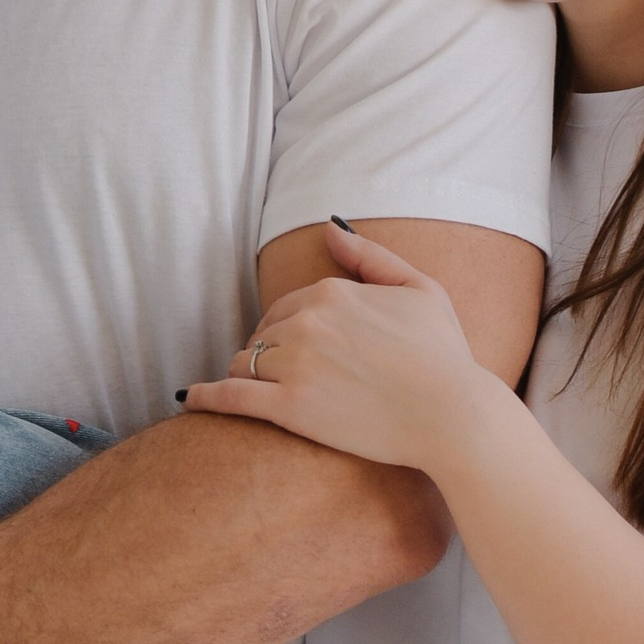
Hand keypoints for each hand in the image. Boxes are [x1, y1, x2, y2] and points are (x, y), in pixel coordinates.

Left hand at [186, 222, 507, 471]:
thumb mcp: (420, 289)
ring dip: (245, 375)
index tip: (298, 351)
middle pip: (262, 333)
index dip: (287, 329)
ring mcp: (295, 365)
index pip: (286, 306)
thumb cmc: (445, 356)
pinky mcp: (288, 408)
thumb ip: (371, 256)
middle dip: (268, 351)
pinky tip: (189, 400)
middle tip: (284, 376)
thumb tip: (331, 226)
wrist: (454, 417)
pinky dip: (204, 396)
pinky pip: (229, 396)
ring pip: (243, 362)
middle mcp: (308, 321)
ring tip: (254, 393)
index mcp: (333, 292)